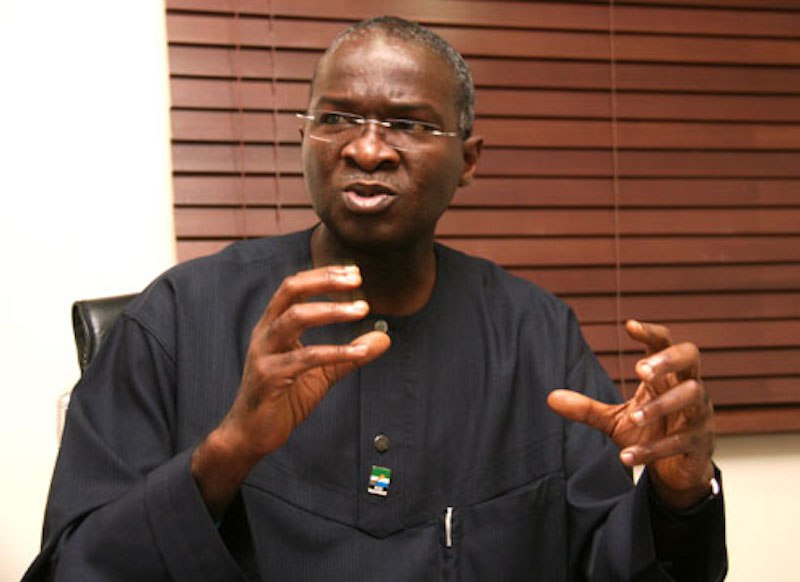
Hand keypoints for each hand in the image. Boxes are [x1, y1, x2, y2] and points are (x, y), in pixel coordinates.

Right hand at [192, 265, 389, 516]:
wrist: (252, 435)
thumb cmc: (284, 400)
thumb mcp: (321, 373)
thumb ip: (349, 355)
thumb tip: (384, 338)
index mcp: (273, 326)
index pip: (295, 287)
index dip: (324, 275)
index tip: (354, 272)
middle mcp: (265, 333)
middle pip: (291, 290)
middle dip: (324, 281)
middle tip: (357, 280)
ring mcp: (264, 353)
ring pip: (295, 318)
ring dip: (332, 310)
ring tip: (362, 309)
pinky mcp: (269, 377)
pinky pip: (306, 358)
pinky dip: (336, 352)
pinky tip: (360, 352)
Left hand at [547, 320, 714, 508]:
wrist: (676, 472)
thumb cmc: (649, 432)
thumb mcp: (614, 419)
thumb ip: (586, 407)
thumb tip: (550, 398)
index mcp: (666, 375)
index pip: (665, 342)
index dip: (650, 332)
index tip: (629, 325)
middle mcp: (688, 386)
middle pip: (690, 357)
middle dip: (667, 360)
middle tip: (640, 369)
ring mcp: (700, 414)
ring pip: (691, 397)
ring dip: (660, 406)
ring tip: (634, 417)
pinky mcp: (701, 444)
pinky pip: (681, 442)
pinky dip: (653, 450)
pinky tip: (627, 457)